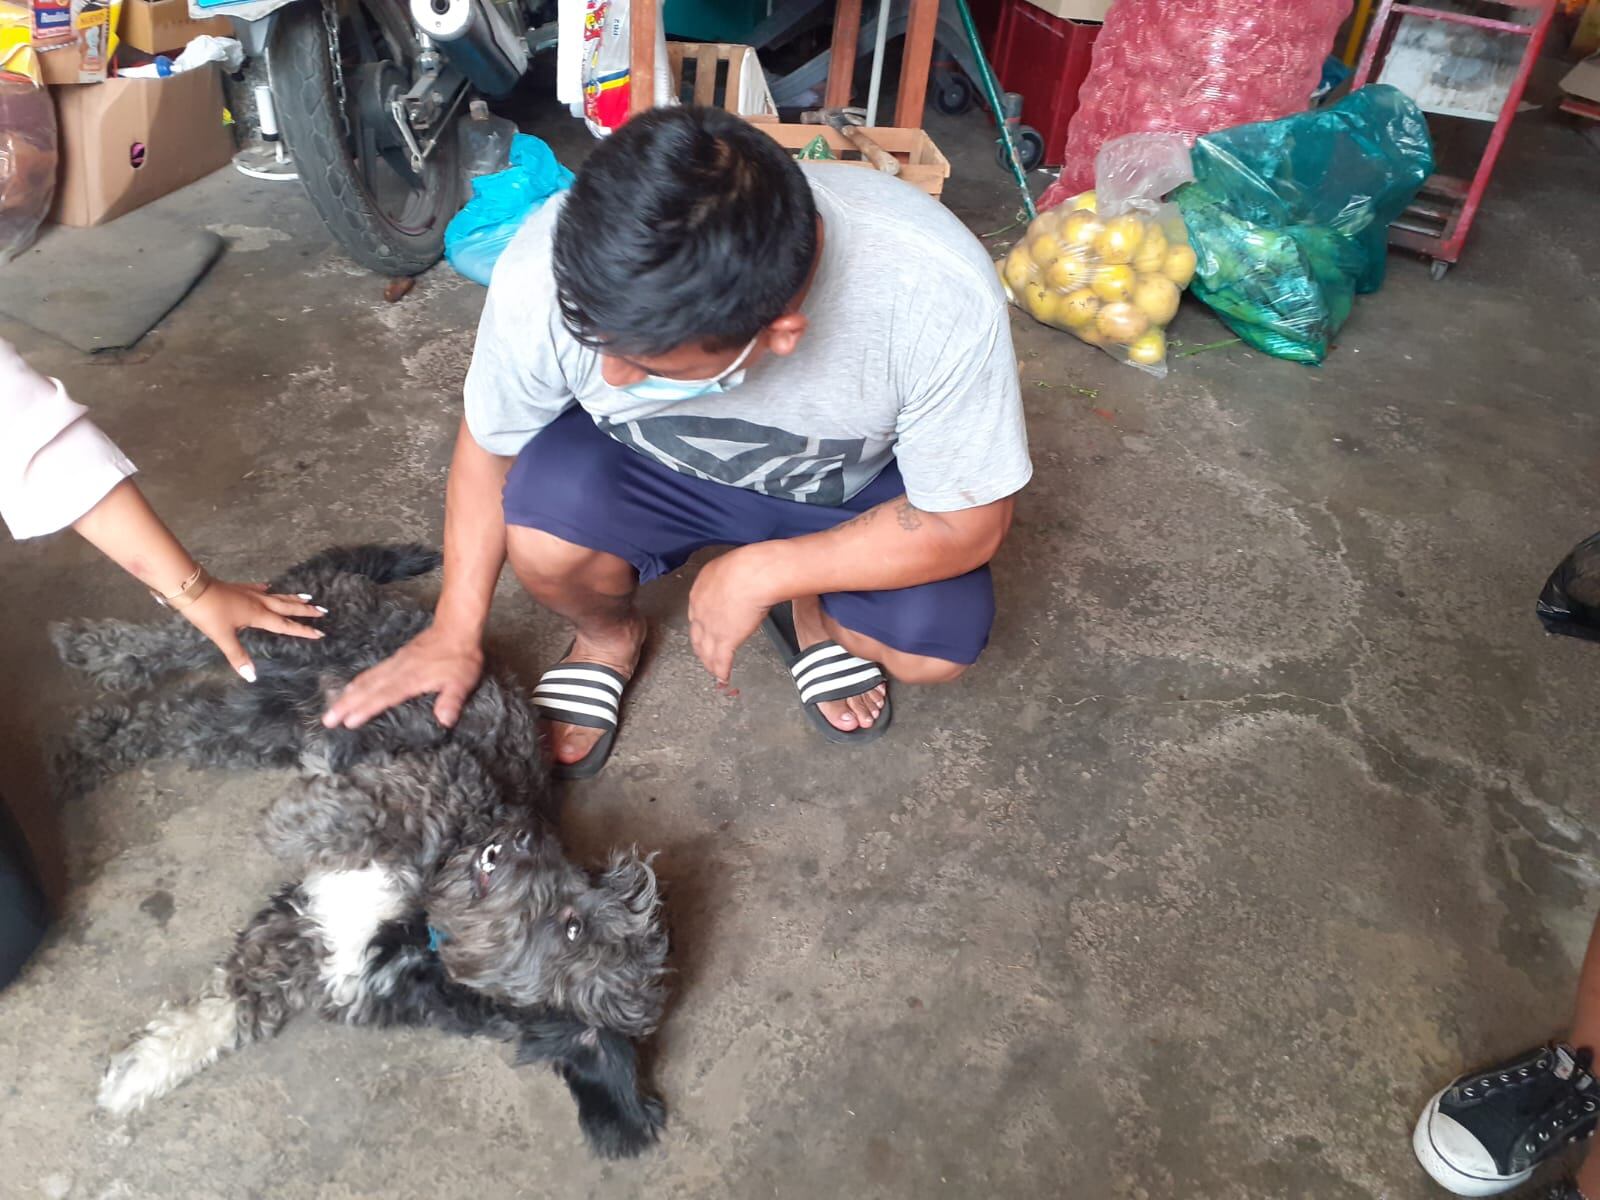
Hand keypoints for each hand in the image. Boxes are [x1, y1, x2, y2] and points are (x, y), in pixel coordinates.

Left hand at [183, 579, 325, 681]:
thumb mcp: (223, 637)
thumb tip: (252, 677)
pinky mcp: (240, 589)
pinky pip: (260, 590)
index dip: (303, 630)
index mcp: (258, 615)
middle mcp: (259, 603)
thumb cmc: (208, 613)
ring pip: (277, 596)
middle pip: (287, 607)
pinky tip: (269, 588)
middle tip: (323, 610)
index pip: (286, 625)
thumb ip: (238, 656)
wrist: (193, 589)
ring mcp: (250, 594)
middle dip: (305, 611)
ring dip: (293, 598)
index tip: (320, 633)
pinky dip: (268, 590)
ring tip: (307, 597)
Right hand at [321, 623, 483, 729]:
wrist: (456, 627)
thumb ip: (452, 700)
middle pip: (367, 689)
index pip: (384, 696)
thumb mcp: (462, 681)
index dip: (366, 709)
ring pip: (366, 679)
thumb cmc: (461, 657)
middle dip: (346, 704)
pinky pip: (372, 672)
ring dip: (348, 694)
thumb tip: (445, 721)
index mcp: (412, 679)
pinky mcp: (397, 658)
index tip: (348, 721)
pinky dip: (359, 681)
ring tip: (332, 707)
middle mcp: (398, 671)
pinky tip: (352, 687)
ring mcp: (396, 663)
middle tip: (327, 719)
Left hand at [688, 547, 775, 684]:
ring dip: (709, 662)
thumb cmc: (749, 565)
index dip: (701, 624)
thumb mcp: (733, 566)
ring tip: (713, 670)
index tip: (706, 629)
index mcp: (700, 590)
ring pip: (706, 651)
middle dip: (701, 647)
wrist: (753, 574)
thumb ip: (731, 578)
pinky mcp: (725, 640)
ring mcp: (711, 627)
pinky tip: (723, 677)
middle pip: (697, 635)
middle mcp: (700, 611)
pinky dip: (721, 671)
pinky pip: (721, 661)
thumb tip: (741, 580)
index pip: (696, 613)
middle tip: (705, 654)